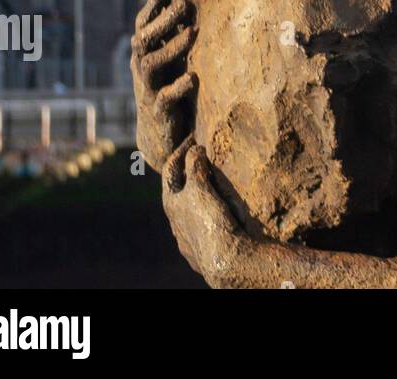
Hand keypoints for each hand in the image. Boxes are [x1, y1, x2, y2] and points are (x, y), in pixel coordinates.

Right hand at [131, 0, 196, 170]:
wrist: (159, 135)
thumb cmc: (168, 86)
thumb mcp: (170, 57)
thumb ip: (172, 30)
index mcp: (146, 53)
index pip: (144, 23)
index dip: (152, 3)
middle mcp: (142, 68)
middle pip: (145, 38)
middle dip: (163, 19)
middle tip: (185, 2)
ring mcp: (148, 89)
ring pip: (151, 64)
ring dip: (172, 47)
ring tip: (193, 32)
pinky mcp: (158, 112)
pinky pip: (164, 98)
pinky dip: (177, 87)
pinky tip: (192, 78)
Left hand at [162, 139, 249, 287]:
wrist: (225, 260)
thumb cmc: (211, 221)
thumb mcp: (201, 188)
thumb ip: (195, 166)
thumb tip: (194, 149)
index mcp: (171, 201)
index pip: (171, 168)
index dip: (181, 149)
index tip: (193, 136)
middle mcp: (175, 218)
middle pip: (178, 187)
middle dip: (188, 169)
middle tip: (202, 153)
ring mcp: (187, 234)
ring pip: (190, 205)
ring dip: (199, 190)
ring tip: (215, 178)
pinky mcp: (201, 245)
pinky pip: (202, 220)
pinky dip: (208, 206)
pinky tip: (220, 206)